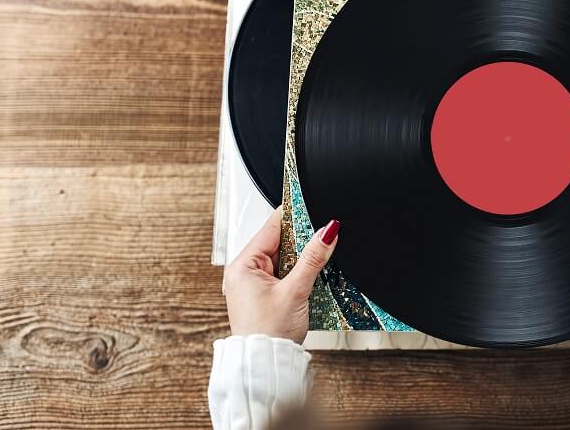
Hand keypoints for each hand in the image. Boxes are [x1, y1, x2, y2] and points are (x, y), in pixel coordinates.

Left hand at [222, 205, 339, 343]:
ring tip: (317, 261)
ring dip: (301, 260)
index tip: (310, 205)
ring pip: (284, 258)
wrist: (266, 364)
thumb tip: (327, 231)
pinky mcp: (263, 295)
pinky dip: (298, 274)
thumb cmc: (269, 333)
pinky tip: (310, 278)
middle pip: (279, 242)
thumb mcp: (296, 290)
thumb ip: (313, 258)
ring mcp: (253, 284)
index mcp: (242, 265)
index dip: (293, 215)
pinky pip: (284, 274)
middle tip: (321, 239)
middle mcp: (244, 272)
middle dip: (301, 241)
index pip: (271, 227)